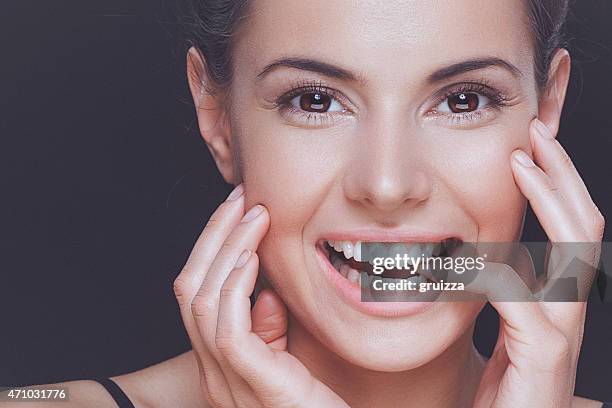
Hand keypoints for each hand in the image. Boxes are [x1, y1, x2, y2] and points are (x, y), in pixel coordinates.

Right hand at [172, 185, 348, 407]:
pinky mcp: (252, 384)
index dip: (211, 247)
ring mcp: (225, 379)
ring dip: (227, 249)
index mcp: (216, 361)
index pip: (195, 292)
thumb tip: (263, 290)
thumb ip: (267, 328)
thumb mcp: (286, 359)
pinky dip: (235, 287)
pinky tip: (253, 258)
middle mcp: (211, 370)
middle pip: (189, 288)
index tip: (236, 210)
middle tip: (239, 198)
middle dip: (213, 236)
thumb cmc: (314, 406)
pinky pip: (227, 328)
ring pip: (202, 299)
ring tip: (252, 215)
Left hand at [469, 119, 604, 407]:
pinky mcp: (542, 358)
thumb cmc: (498, 387)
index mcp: (556, 301)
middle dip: (563, 176)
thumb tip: (481, 251)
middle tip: (536, 135)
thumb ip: (498, 291)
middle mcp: (567, 312)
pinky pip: (522, 303)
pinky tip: (468, 259)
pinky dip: (495, 274)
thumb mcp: (499, 327)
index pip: (571, 231)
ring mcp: (560, 334)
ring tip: (522, 163)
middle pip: (584, 228)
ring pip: (574, 254)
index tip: (531, 149)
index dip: (557, 187)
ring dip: (549, 201)